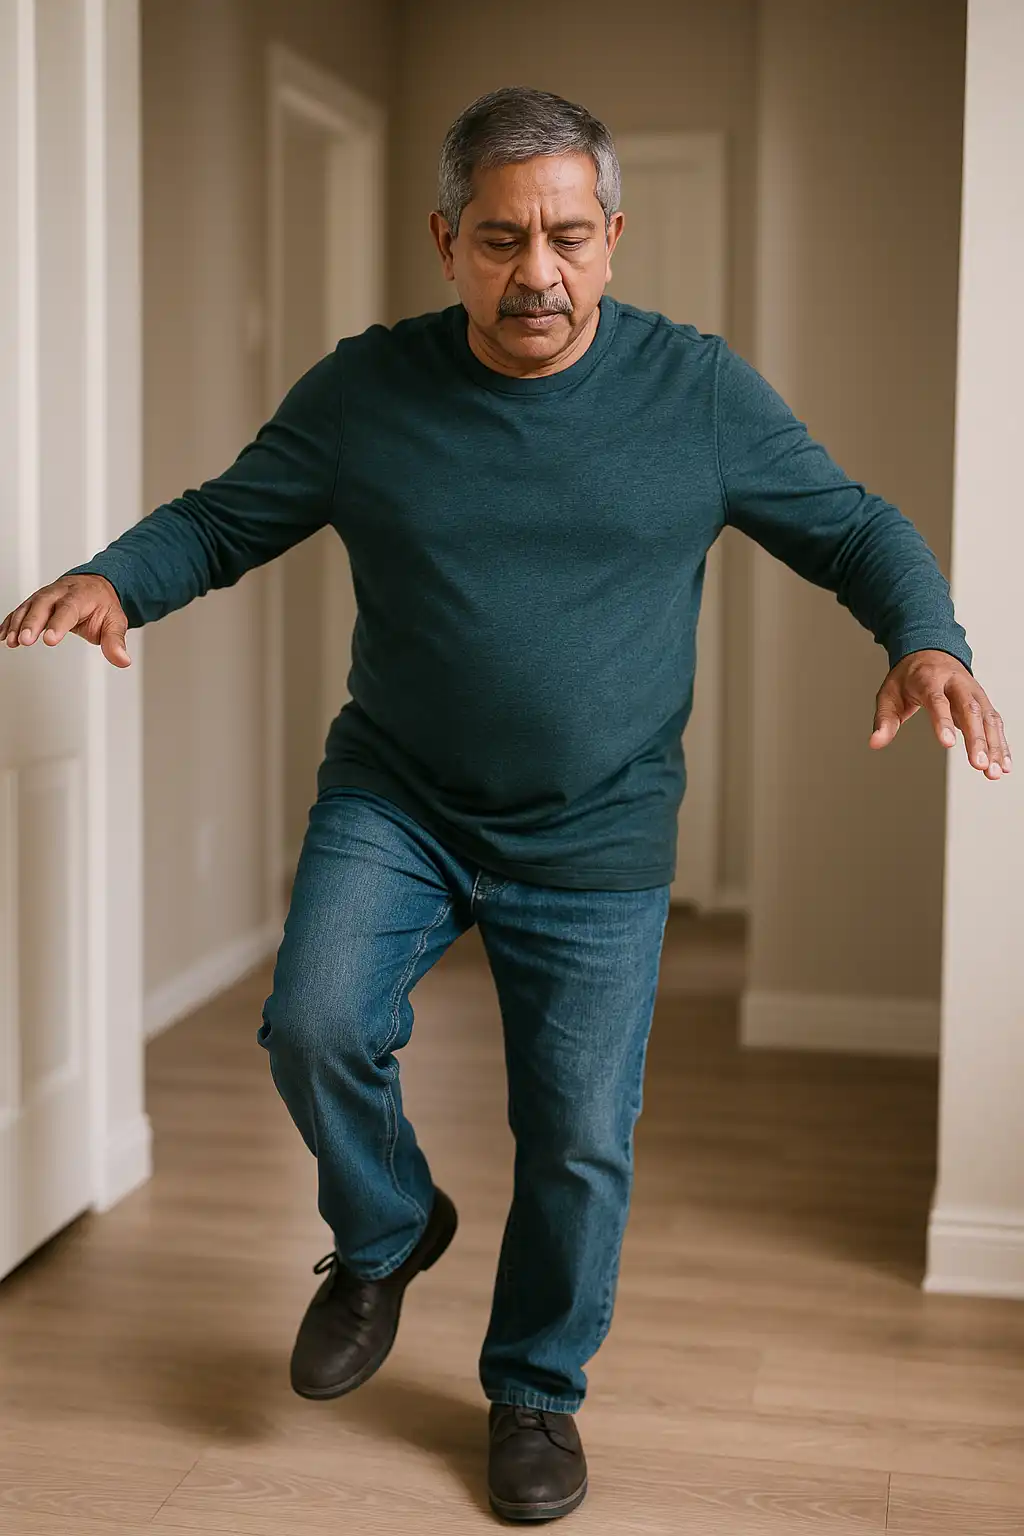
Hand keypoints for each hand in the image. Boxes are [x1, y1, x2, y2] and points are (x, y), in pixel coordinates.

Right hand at [0, 573, 130, 667]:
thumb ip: (116, 641)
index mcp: (81, 595)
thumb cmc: (103, 604)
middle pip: (43, 604)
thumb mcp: (115, 621)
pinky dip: (10, 622)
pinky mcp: (35, 602)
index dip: (58, 623)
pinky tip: (4, 635)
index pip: (68, 609)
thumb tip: (123, 660)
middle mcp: (60, 592)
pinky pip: (20, 610)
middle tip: (25, 639)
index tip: (50, 639)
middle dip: (32, 622)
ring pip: (28, 606)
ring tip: (12, 641)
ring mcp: (46, 596)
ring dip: (17, 623)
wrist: (95, 585)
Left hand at [870, 649, 1009, 778]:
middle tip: (979, 765)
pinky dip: (1000, 743)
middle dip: (977, 739)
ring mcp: (973, 692)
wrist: (930, 650)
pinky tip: (1004, 764)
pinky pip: (995, 722)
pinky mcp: (983, 701)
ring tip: (994, 772)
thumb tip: (875, 742)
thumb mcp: (889, 694)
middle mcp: (956, 683)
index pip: (938, 701)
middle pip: (970, 710)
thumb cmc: (908, 677)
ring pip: (987, 718)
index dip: (943, 722)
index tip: (948, 744)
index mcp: (929, 679)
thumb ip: (884, 719)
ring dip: (993, 746)